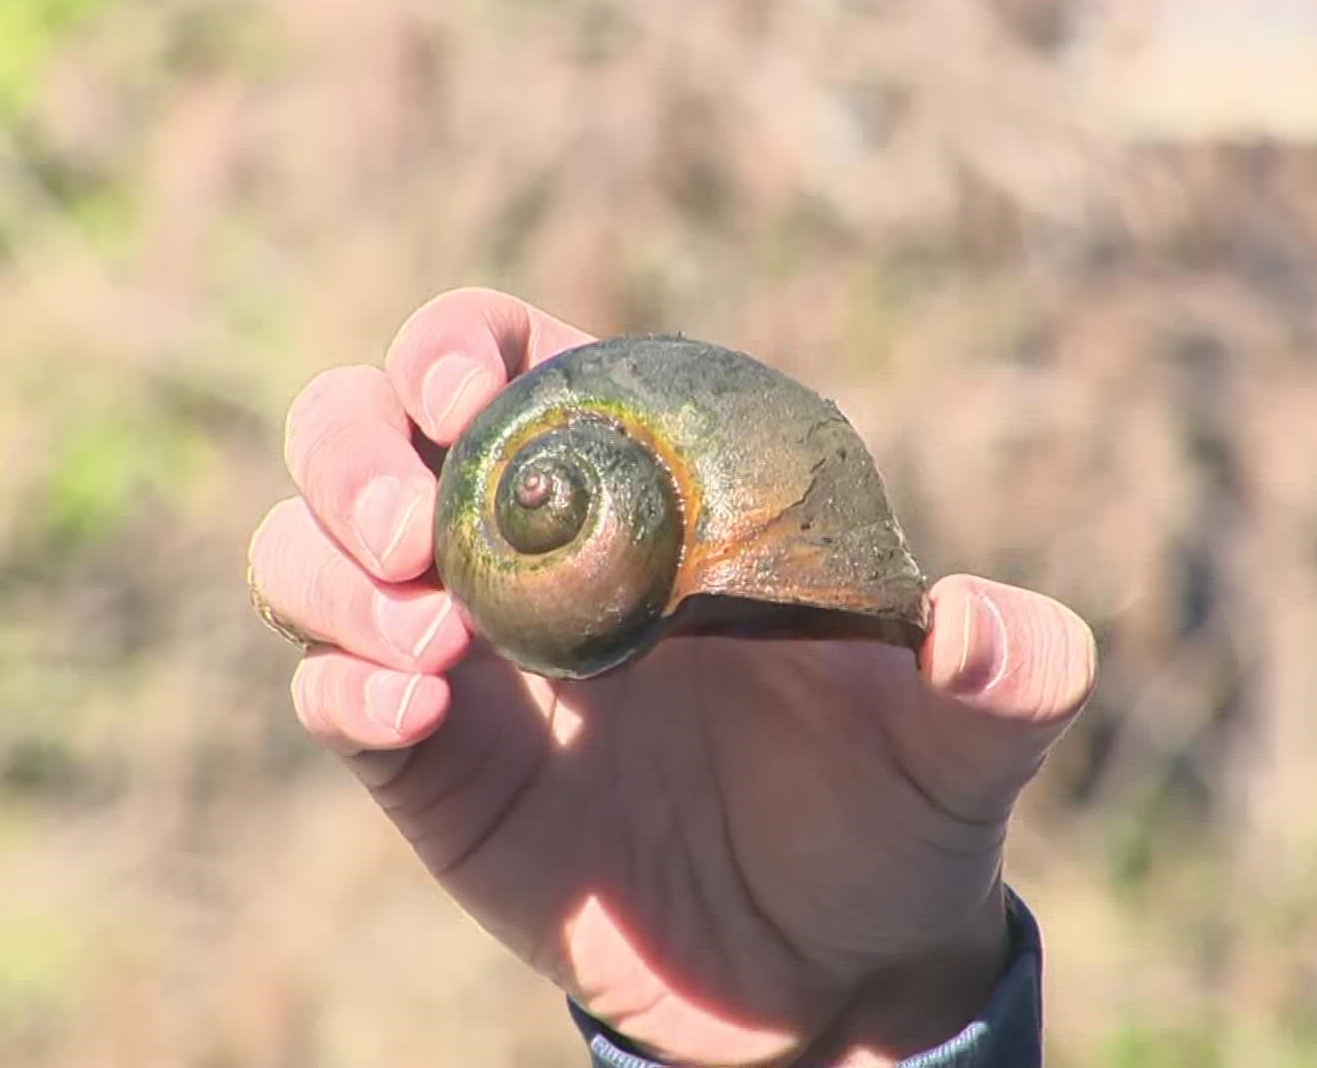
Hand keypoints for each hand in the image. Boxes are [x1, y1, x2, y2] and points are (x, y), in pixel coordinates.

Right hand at [248, 288, 1095, 1065]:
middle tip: (412, 538)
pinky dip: (339, 690)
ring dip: (324, 573)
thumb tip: (980, 625)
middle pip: (363, 429)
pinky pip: (328, 694)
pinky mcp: (430, 766)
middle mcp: (528, 548)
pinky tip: (410, 718)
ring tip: (430, 651)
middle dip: (351, 453)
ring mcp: (466, 656)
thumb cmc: (892, 813)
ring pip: (308, 552)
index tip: (460, 395)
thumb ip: (1007, 673)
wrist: (824, 972)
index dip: (455, 344)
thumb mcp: (966, 743)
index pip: (506, 356)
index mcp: (638, 481)